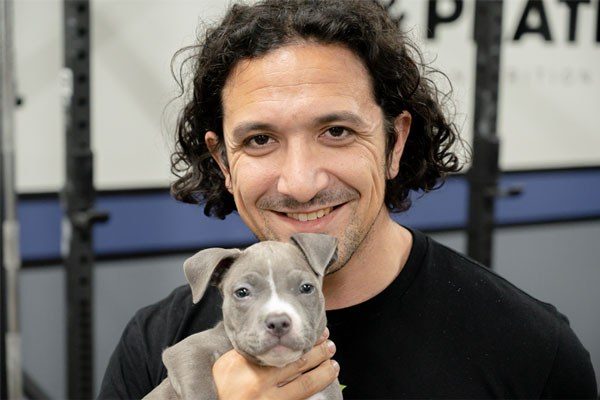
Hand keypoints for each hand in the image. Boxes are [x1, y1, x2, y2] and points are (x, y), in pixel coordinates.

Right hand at [212, 328, 338, 399]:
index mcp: (245, 363)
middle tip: (330, 344)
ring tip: (333, 365)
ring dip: (323, 372)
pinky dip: (313, 391)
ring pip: (305, 384)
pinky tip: (322, 384)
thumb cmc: (218, 389)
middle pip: (297, 362)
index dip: (300, 339)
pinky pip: (299, 399)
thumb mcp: (226, 366)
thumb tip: (273, 337)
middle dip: (318, 352)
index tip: (314, 332)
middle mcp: (258, 381)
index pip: (279, 346)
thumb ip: (247, 352)